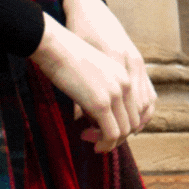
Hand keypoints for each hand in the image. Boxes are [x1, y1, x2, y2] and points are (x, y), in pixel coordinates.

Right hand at [30, 0, 155, 151]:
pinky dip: (103, 143)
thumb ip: (98, 90)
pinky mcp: (101, 103)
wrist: (55, 45)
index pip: (133, 110)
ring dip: (109, 142)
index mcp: (124, 75)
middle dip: (115, 136)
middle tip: (94, 137)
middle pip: (132, 123)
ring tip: (90, 141)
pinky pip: (111, 134)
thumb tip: (89, 115)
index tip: (100, 128)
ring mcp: (115, 94)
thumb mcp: (91, 72)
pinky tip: (88, 139)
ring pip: (124, 131)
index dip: (120, 124)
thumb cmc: (64, 56)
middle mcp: (125, 85)